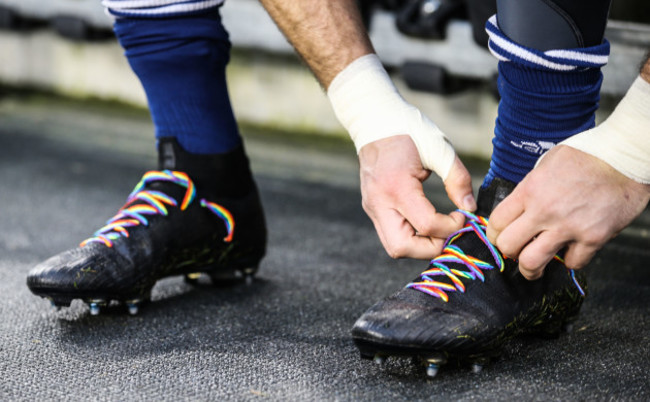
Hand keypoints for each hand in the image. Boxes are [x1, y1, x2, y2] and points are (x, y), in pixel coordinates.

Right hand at [359, 135, 475, 258]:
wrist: (374, 120)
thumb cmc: (408, 130)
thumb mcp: (440, 149)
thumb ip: (458, 179)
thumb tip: (470, 208)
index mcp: (396, 187)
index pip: (427, 225)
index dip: (451, 227)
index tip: (463, 216)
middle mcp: (379, 203)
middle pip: (402, 248)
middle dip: (431, 247)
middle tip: (449, 232)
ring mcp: (372, 208)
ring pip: (395, 248)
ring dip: (420, 246)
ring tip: (439, 229)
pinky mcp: (372, 209)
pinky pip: (391, 235)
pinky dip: (412, 238)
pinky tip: (426, 224)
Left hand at [487, 145, 649, 279]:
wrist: (625, 158)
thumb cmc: (587, 155)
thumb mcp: (547, 163)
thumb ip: (530, 187)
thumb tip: (518, 208)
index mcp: (530, 190)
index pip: (496, 222)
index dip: (495, 233)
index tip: (500, 237)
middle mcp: (544, 211)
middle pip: (508, 246)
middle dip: (509, 252)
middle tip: (515, 252)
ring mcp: (568, 227)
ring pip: (532, 263)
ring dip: (531, 269)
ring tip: (533, 269)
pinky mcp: (593, 238)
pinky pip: (572, 263)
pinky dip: (570, 261)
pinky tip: (571, 251)